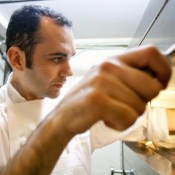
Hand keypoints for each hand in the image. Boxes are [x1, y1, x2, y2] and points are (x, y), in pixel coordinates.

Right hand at [53, 45, 170, 135]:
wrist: (64, 115)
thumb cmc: (89, 100)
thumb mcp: (109, 80)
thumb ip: (130, 77)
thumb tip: (157, 80)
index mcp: (114, 60)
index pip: (152, 53)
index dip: (163, 70)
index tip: (158, 84)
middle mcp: (108, 67)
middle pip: (152, 87)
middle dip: (143, 102)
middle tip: (126, 105)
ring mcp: (102, 82)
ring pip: (140, 107)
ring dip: (130, 116)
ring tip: (112, 112)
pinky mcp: (97, 100)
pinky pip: (128, 118)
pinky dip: (121, 125)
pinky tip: (107, 119)